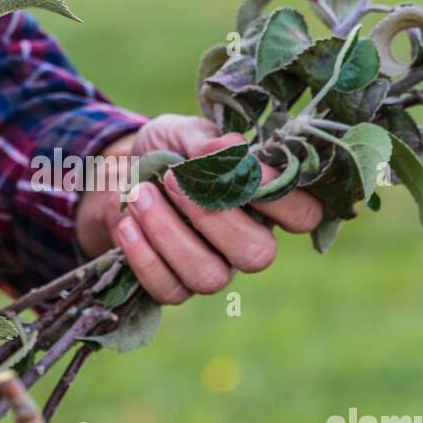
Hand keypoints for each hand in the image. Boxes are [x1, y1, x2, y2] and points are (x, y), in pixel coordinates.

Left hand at [75, 113, 322, 304]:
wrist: (118, 174)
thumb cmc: (168, 151)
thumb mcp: (184, 133)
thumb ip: (208, 141)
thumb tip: (229, 148)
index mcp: (266, 202)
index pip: (303, 214)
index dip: (280, 197)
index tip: (241, 165)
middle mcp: (248, 241)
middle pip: (258, 254)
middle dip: (213, 216)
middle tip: (173, 179)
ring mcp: (214, 269)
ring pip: (209, 276)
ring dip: (170, 234)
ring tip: (140, 196)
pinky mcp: (175, 287)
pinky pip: (168, 289)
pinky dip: (144, 256)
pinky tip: (128, 223)